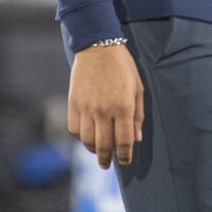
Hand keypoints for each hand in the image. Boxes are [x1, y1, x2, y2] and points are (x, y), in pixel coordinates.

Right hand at [68, 43, 143, 168]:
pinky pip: (74, 130)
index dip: (125, 156)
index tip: (125, 161)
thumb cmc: (122, 67)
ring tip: (97, 150)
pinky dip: (80, 137)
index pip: (124, 142)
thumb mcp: (137, 88)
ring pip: (87, 141)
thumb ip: (137, 115)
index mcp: (123, 107)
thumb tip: (136, 139)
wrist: (98, 47)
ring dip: (93, 150)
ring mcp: (87, 108)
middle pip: (104, 146)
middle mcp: (104, 111)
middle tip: (107, 164)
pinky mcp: (74, 104)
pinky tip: (86, 135)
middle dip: (106, 159)